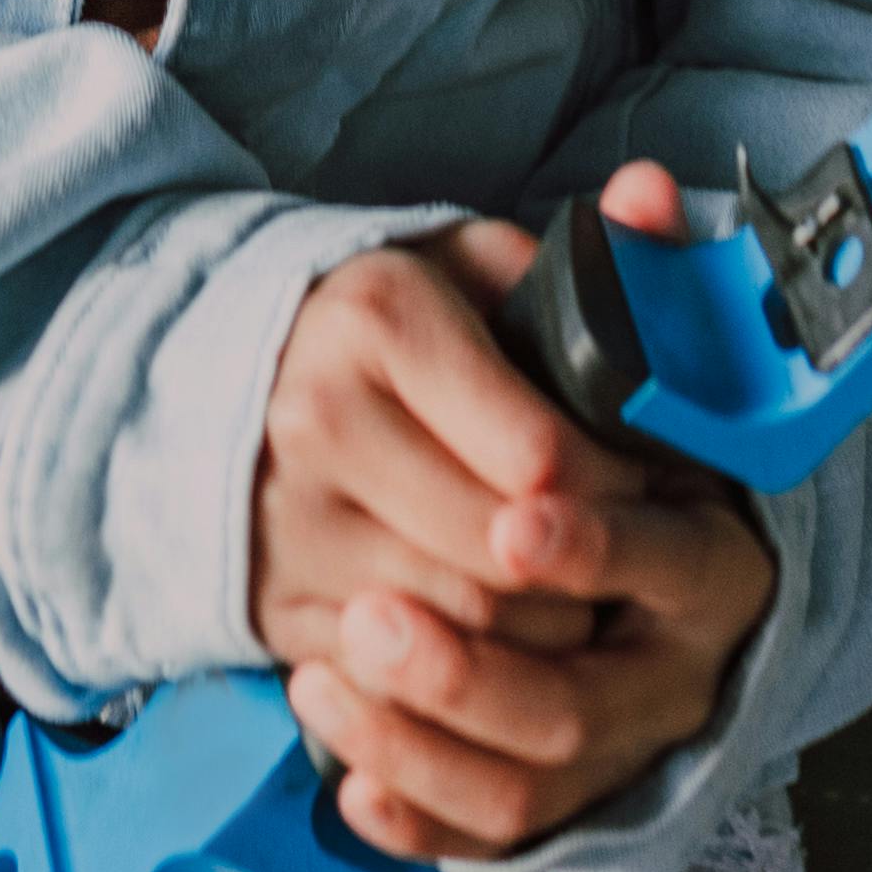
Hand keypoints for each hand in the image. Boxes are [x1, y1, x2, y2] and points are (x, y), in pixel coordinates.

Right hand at [249, 162, 776, 858]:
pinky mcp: (273, 598)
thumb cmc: (379, 321)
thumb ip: (579, 247)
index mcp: (377, 318)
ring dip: (535, 632)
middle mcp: (318, 418)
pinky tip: (494, 634)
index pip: (540, 453)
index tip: (649, 488)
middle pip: (503, 555)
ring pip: (458, 627)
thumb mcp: (468, 261)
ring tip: (569, 596)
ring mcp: (286, 518)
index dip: (617, 487)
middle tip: (625, 560)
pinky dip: (461, 671)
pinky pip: (398, 675)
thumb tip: (655, 196)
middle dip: (584, 573)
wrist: (215, 367)